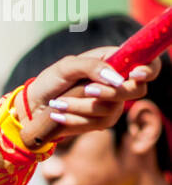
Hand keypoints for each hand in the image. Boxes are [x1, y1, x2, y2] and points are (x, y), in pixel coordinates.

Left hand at [19, 47, 159, 149]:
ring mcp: (113, 104)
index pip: (147, 64)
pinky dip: (75, 119)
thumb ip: (92, 66)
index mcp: (116, 61)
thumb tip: (116, 78)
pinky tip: (59, 115)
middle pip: (135, 91)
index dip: (149, 69)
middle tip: (87, 90)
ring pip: (111, 109)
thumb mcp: (67, 66)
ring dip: (81, 107)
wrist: (35, 106)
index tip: (135, 74)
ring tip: (59, 102)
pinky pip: (96, 124)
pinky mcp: (102, 122)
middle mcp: (119, 82)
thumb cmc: (51, 80)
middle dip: (109, 93)